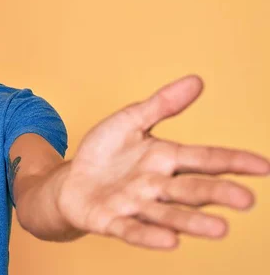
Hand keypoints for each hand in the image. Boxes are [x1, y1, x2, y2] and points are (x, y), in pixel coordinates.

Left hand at [56, 75, 269, 248]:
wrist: (71, 180)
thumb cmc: (105, 153)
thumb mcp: (129, 121)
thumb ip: (161, 104)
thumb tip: (197, 80)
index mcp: (165, 159)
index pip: (205, 159)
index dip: (233, 162)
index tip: (265, 166)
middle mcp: (156, 185)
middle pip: (191, 190)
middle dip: (217, 194)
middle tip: (246, 200)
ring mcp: (135, 205)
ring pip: (167, 214)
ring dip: (191, 221)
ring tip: (220, 229)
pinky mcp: (111, 221)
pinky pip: (131, 229)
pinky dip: (148, 235)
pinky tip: (169, 241)